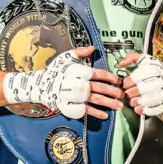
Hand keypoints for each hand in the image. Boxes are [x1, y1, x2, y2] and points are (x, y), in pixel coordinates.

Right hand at [2, 46, 122, 118]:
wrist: (40, 85)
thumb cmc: (55, 71)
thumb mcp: (65, 57)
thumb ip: (80, 52)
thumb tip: (92, 48)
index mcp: (80, 71)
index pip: (99, 74)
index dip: (111, 77)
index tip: (118, 81)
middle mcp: (80, 83)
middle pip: (100, 88)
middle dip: (113, 91)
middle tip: (122, 94)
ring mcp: (76, 96)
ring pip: (96, 99)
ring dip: (109, 103)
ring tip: (118, 106)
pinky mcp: (71, 105)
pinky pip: (86, 110)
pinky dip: (96, 113)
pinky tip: (105, 115)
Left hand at [119, 52, 162, 115]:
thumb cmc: (158, 71)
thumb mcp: (146, 59)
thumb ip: (132, 57)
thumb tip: (121, 63)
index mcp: (152, 71)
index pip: (133, 79)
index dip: (126, 83)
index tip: (126, 84)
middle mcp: (157, 83)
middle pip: (136, 91)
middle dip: (129, 93)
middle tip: (129, 92)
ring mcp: (160, 95)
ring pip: (141, 101)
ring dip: (134, 101)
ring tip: (134, 99)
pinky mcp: (162, 105)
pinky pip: (149, 110)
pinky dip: (141, 110)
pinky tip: (139, 106)